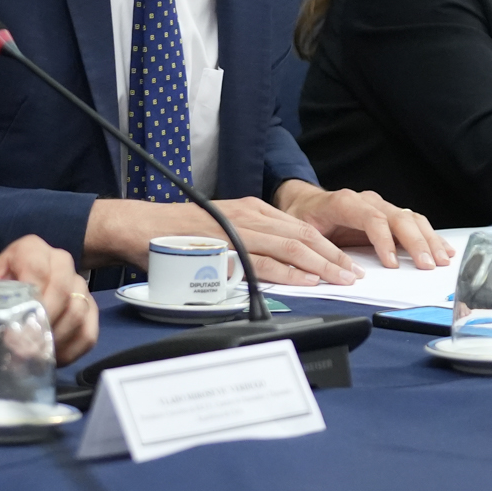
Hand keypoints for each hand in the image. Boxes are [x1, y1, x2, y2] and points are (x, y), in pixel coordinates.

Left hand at [0, 235, 97, 362]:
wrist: (4, 294)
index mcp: (30, 250)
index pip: (37, 270)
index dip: (29, 301)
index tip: (13, 330)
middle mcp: (59, 261)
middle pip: (63, 290)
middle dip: (43, 324)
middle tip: (24, 350)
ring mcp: (78, 284)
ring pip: (78, 311)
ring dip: (56, 340)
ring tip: (33, 357)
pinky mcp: (89, 309)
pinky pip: (89, 332)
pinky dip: (71, 351)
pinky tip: (51, 360)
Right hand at [84, 196, 362, 285]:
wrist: (138, 227)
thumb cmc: (175, 233)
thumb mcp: (220, 228)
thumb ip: (247, 241)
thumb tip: (275, 263)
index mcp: (250, 209)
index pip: (299, 227)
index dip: (325, 246)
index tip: (343, 262)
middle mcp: (248, 215)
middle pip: (302, 236)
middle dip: (332, 256)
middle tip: (353, 274)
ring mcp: (237, 230)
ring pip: (290, 247)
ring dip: (320, 265)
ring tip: (340, 280)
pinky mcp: (225, 247)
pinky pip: (264, 261)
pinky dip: (289, 271)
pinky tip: (307, 281)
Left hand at [274, 182, 453, 270]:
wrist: (306, 202)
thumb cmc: (305, 217)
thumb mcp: (302, 232)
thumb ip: (318, 248)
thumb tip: (339, 271)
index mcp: (344, 202)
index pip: (371, 218)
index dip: (384, 241)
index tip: (391, 265)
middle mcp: (367, 201)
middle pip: (398, 218)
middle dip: (415, 242)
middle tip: (427, 265)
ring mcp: (381, 206)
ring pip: (410, 218)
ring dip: (428, 240)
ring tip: (442, 260)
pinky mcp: (389, 215)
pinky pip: (414, 222)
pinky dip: (430, 236)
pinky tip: (443, 249)